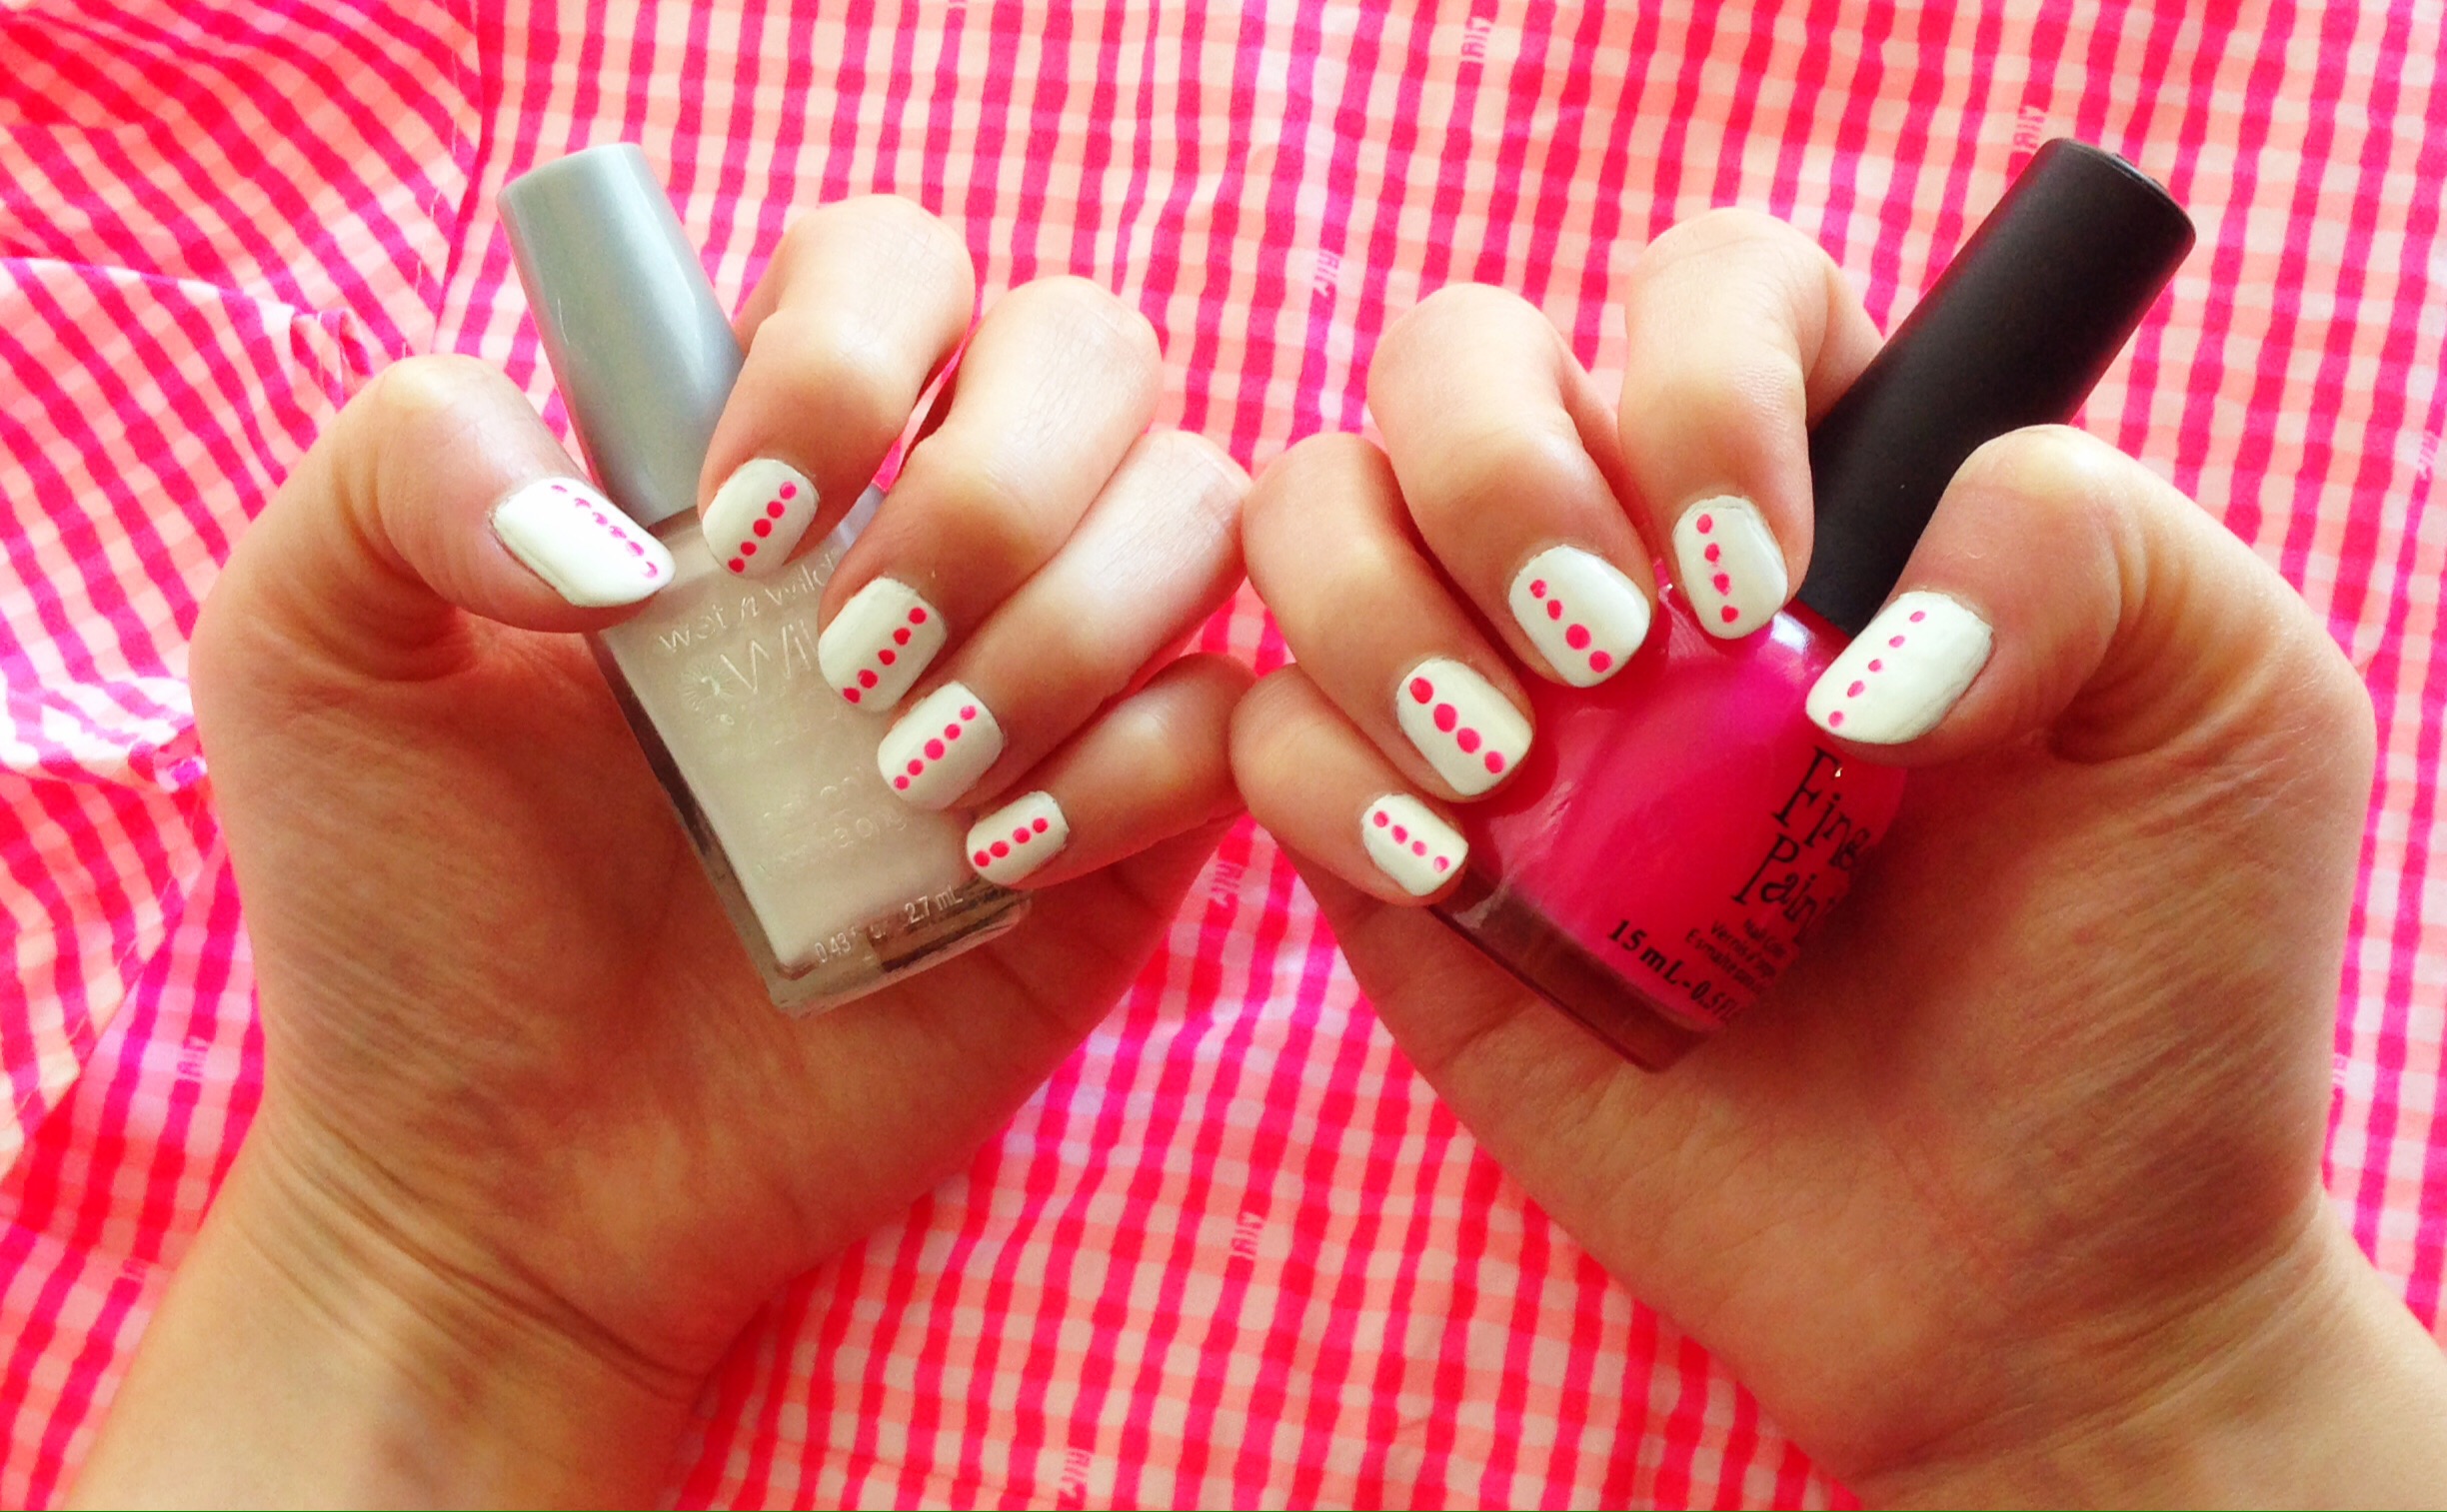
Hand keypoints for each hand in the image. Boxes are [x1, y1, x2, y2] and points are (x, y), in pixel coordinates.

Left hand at [75, 199, 1246, 1505]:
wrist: (507, 1178)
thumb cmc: (407, 909)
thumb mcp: (309, 647)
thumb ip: (403, 462)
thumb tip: (624, 498)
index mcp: (761, 452)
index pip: (897, 264)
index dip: (847, 352)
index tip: (723, 530)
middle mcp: (928, 534)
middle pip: (1094, 351)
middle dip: (989, 491)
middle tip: (840, 666)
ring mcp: (1046, 678)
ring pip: (1201, 513)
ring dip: (1070, 628)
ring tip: (902, 782)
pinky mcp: (1125, 835)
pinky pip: (1232, 718)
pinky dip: (1141, 767)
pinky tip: (992, 861)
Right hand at [1233, 212, 2446, 1503]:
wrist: (2028, 1284)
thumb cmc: (2147, 993)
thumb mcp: (2228, 713)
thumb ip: (2082, 530)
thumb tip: (1822, 610)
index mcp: (1834, 480)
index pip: (1707, 289)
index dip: (1699, 383)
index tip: (1761, 581)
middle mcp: (1633, 563)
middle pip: (1453, 358)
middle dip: (1497, 475)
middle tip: (1611, 662)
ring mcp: (1499, 705)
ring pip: (1309, 512)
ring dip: (1375, 612)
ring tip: (1512, 769)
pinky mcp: (1400, 858)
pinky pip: (1260, 735)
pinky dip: (1324, 778)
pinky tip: (1454, 873)